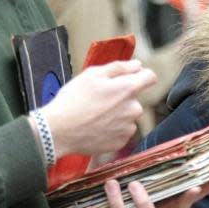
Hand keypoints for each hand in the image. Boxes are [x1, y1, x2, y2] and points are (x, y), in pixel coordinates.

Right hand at [40, 61, 154, 155]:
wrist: (58, 131)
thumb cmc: (73, 100)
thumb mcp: (92, 74)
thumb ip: (119, 67)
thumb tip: (138, 65)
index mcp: (128, 89)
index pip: (150, 77)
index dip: (140, 75)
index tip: (130, 77)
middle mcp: (134, 109)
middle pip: (134, 98)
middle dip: (121, 97)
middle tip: (99, 99)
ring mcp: (128, 128)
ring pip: (127, 116)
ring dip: (117, 114)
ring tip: (94, 114)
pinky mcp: (121, 142)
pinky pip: (121, 131)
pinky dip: (112, 129)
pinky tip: (96, 127)